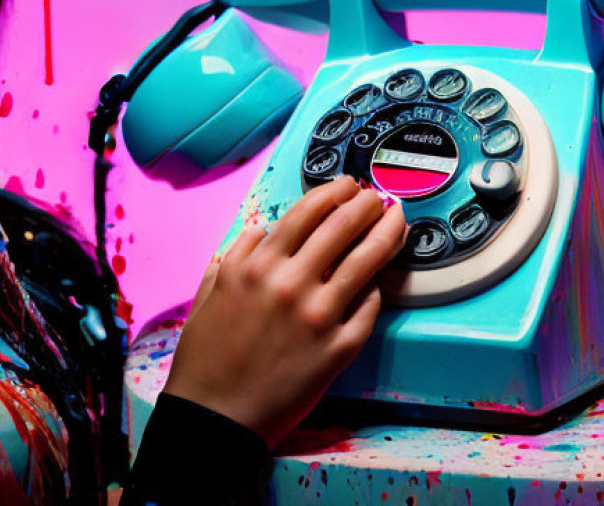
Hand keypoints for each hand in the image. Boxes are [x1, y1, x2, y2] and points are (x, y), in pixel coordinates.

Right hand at [162, 176, 407, 447]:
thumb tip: (261, 229)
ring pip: (366, 260)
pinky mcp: (339, 349)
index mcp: (256, 266)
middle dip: (366, 204)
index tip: (347, 185)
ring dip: (387, 232)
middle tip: (377, 197)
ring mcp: (318, 316)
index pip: (306, 212)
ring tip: (396, 220)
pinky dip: (375, 289)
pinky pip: (368, 307)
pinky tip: (377, 281)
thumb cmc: (206, 357)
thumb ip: (236, 255)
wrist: (216, 417)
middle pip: (342, 226)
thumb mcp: (208, 292)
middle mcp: (290, 283)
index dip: (333, 192)